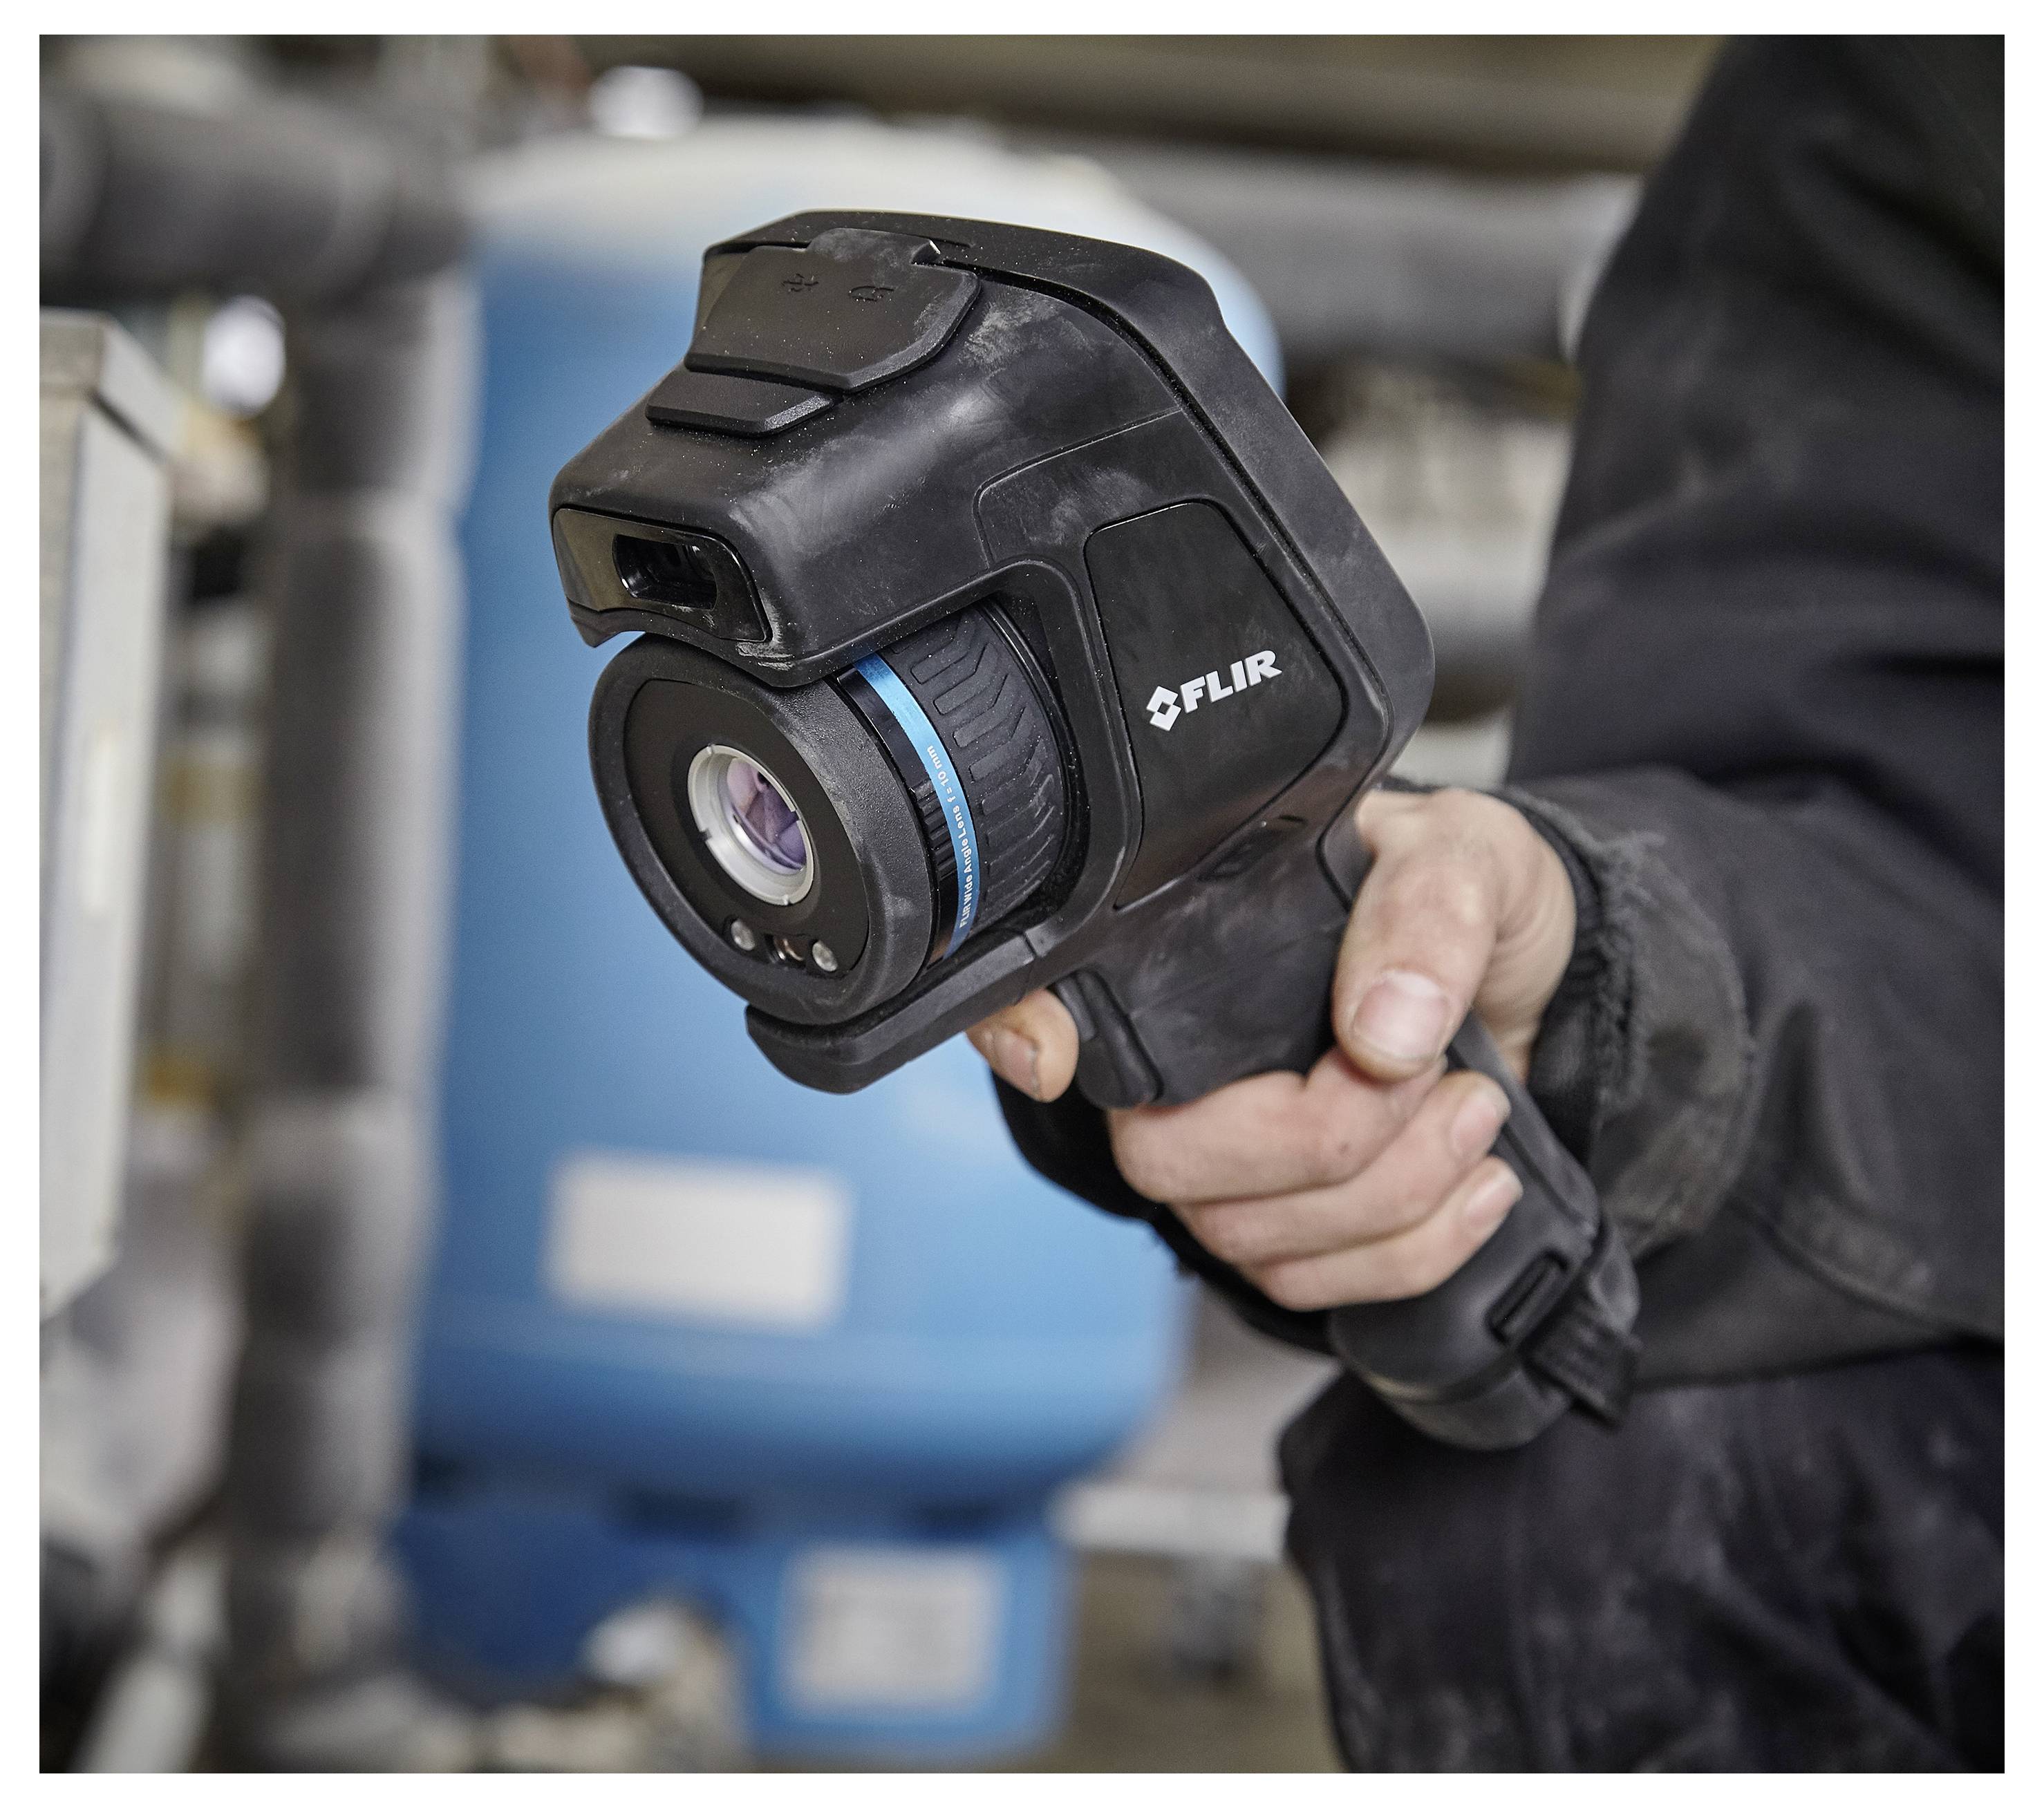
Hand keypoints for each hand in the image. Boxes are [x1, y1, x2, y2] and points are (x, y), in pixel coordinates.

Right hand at [965, 788, 1577, 1309]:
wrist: (1534, 977)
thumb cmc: (1473, 900)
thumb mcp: (1470, 854)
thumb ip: (1428, 913)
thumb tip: (1383, 1032)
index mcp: (1190, 947)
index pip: (1045, 995)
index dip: (1018, 1030)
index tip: (1048, 1054)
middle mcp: (1178, 1064)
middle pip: (1167, 1159)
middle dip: (1326, 1143)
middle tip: (1434, 1075)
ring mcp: (1221, 1160)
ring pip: (1246, 1238)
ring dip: (1395, 1197)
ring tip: (1476, 1110)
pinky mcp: (1282, 1231)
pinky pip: (1310, 1286)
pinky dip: (1416, 1251)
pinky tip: (1479, 1185)